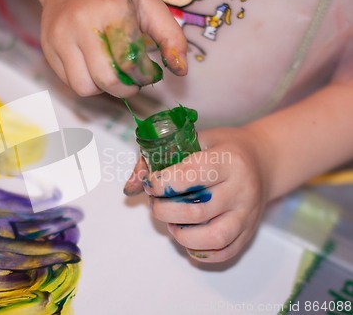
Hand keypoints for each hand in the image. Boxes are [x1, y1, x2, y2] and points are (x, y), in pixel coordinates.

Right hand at [33, 0, 187, 96]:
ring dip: (104, 89)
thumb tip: (180, 70)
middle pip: (106, 80)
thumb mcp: (147, 4)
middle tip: (133, 81)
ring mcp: (60, 38)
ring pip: (84, 88)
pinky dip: (88, 82)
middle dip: (126, 89)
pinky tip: (95, 67)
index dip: (145, 76)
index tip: (150, 73)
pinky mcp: (49, 49)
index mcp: (110, 10)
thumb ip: (170, 36)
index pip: (130, 62)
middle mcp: (81, 25)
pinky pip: (69, 82)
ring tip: (112, 73)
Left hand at [124, 127, 271, 262]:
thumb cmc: (221, 149)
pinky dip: (200, 251)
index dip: (162, 183)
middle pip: (196, 211)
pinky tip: (187, 237)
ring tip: (172, 223)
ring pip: (213, 237)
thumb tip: (130, 188)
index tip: (150, 184)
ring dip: (182, 235)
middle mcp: (241, 189)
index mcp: (228, 161)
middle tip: (156, 204)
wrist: (263, 160)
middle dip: (164, 211)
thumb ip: (157, 160)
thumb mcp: (193, 140)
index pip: (190, 175)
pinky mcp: (249, 232)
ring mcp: (247, 214)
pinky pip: (224, 252)